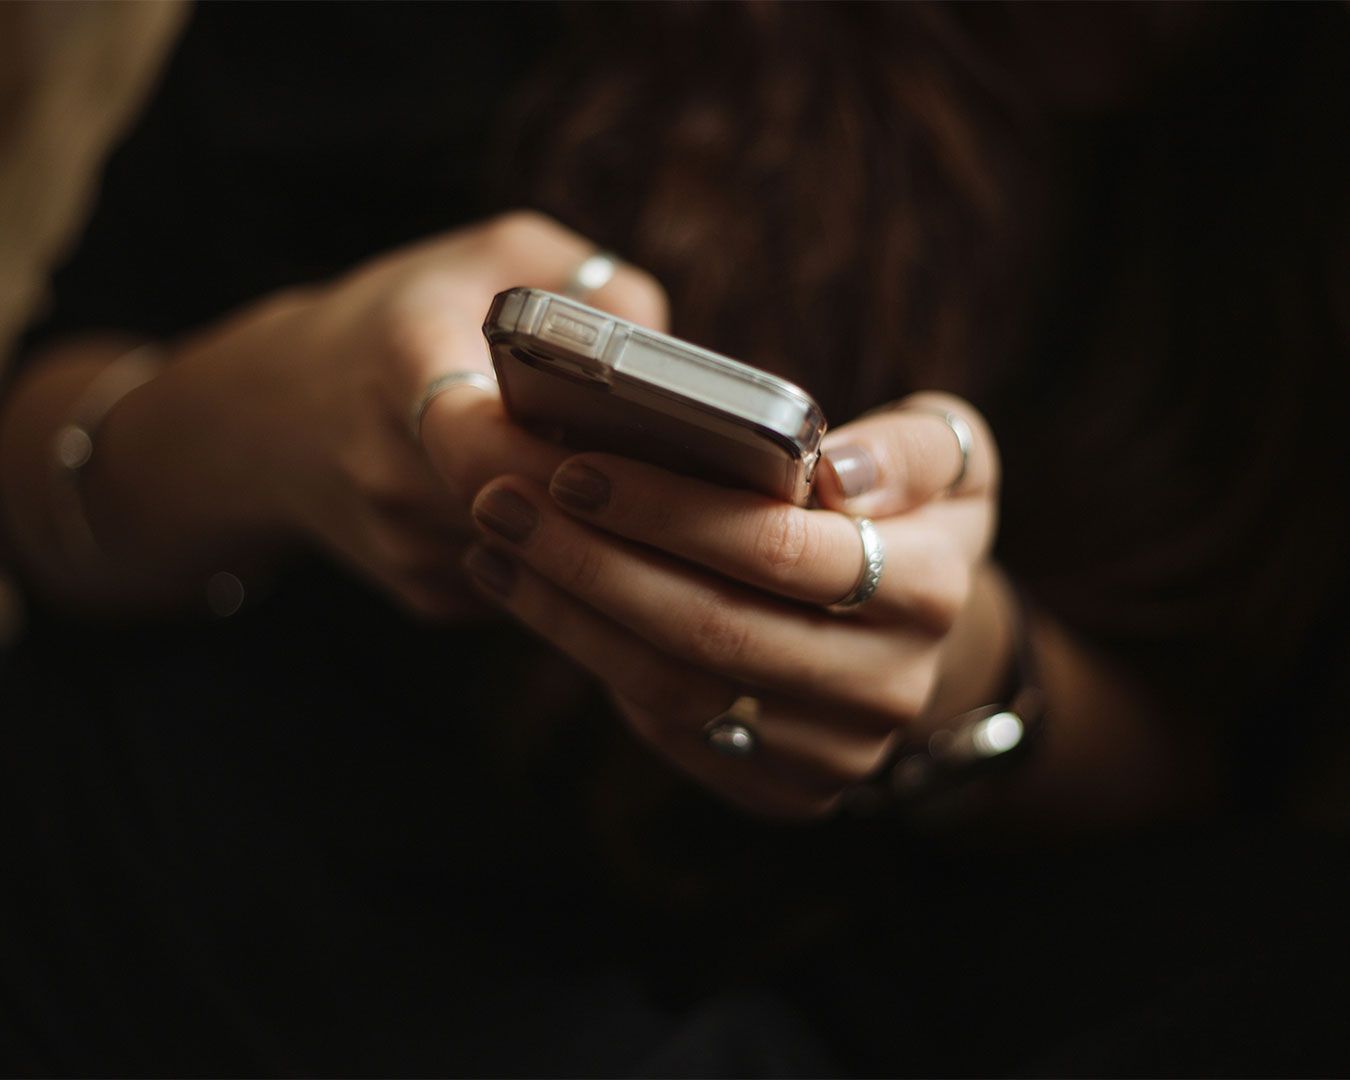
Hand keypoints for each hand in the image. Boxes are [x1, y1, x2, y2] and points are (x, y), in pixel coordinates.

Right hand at [160, 211, 666, 616]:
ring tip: (655, 497)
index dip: (565, 456)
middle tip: (691, 480)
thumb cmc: (401, 319)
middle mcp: (389, 471)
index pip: (480, 441)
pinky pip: (523, 587)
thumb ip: (588, 281)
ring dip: (598, 536)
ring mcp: (403, 547)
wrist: (274, 415)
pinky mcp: (422, 595)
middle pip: (528, 513)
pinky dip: (564, 559)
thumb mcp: (490, 255)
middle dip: (610, 501)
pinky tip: (585, 519)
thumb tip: (672, 352)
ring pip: (538, 561)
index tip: (637, 445)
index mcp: (400, 368)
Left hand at [463, 393, 1002, 817]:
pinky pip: (671, 729)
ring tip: (497, 545)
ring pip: (674, 688)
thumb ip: (910, 449)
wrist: (914, 633)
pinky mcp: (784, 791)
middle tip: (501, 501)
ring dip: (568, 615)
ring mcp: (835, 753)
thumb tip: (836, 474)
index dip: (668, 511)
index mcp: (931, 589)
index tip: (575, 468)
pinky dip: (591, 659)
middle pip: (710, 628)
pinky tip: (535, 597)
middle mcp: (889, 687)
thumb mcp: (949, 456)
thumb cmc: (908, 516)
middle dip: (590, 562)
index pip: (780, 550)